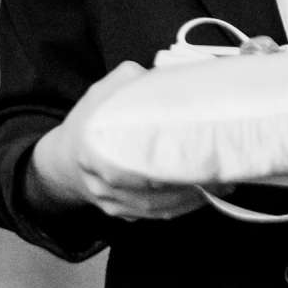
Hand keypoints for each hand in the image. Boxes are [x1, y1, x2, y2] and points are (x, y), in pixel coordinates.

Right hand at [30, 62, 207, 222]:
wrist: (64, 162)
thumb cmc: (88, 124)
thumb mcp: (101, 94)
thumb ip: (131, 81)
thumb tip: (167, 73)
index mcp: (93, 148)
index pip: (134, 163)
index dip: (168, 164)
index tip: (199, 155)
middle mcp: (101, 181)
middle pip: (152, 189)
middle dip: (190, 182)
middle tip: (223, 171)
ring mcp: (111, 202)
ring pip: (157, 207)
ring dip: (192, 199)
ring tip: (223, 185)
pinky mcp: (122, 214)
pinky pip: (155, 215)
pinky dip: (182, 208)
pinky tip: (204, 196)